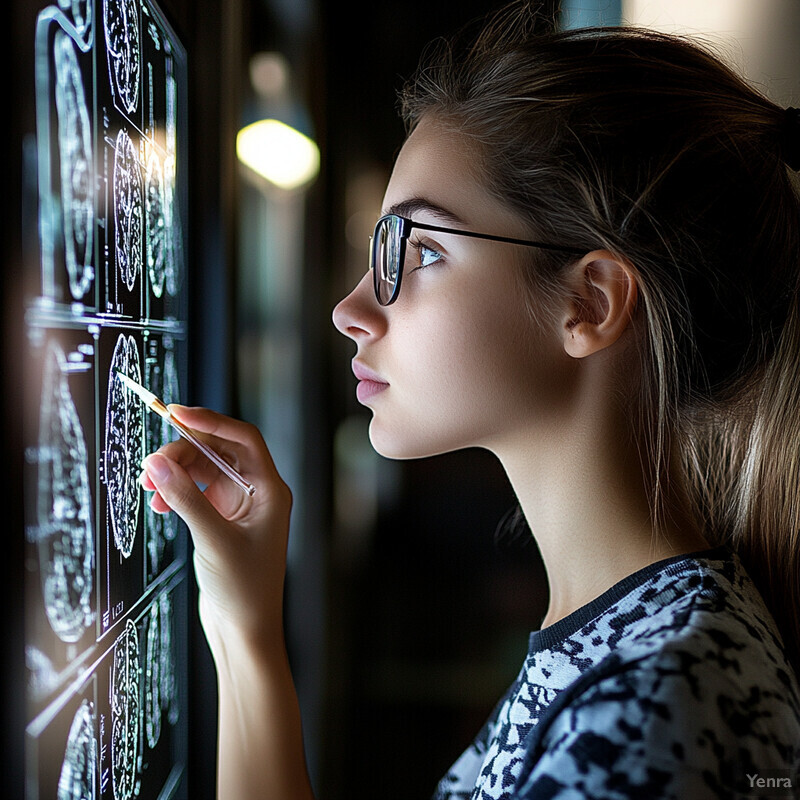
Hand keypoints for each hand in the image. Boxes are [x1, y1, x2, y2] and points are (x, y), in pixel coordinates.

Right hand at [140, 406, 291, 653]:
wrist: (244, 630)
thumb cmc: (243, 589)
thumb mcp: (212, 539)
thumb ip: (184, 498)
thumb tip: (156, 462)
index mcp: (270, 489)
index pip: (243, 439)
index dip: (210, 421)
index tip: (175, 413)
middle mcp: (257, 492)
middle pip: (218, 451)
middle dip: (184, 452)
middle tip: (151, 465)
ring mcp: (239, 505)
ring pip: (203, 471)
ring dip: (175, 474)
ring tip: (149, 489)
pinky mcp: (221, 520)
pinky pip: (195, 492)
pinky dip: (176, 493)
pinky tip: (159, 505)